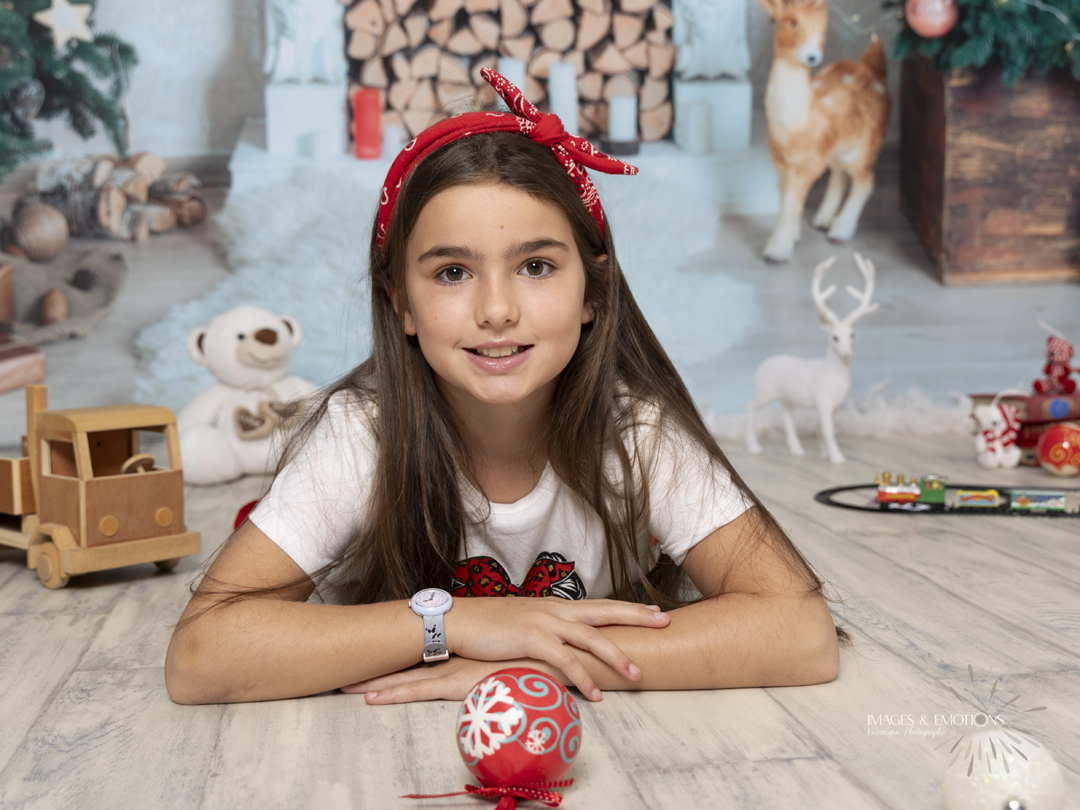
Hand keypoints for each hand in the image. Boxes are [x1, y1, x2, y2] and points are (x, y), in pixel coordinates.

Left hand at [342, 657, 561, 703]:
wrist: (556, 655)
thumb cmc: (539, 659)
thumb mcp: (514, 659)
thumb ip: (501, 663)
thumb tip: (495, 669)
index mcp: (464, 652)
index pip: (422, 654)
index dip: (395, 655)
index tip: (370, 654)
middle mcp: (454, 657)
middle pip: (406, 662)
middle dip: (374, 666)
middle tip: (341, 668)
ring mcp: (453, 669)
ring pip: (405, 677)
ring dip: (375, 682)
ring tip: (344, 686)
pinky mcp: (459, 684)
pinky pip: (419, 692)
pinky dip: (394, 695)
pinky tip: (372, 700)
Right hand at [444, 597, 668, 700]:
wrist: (459, 620)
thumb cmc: (489, 625)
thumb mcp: (524, 622)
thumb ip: (546, 628)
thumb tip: (561, 641)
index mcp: (555, 606)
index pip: (599, 604)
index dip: (627, 607)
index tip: (653, 609)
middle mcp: (554, 610)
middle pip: (604, 611)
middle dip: (637, 616)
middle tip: (665, 621)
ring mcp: (544, 623)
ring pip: (590, 637)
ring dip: (616, 656)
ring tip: (637, 673)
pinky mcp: (531, 639)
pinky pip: (565, 660)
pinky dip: (583, 678)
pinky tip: (595, 694)